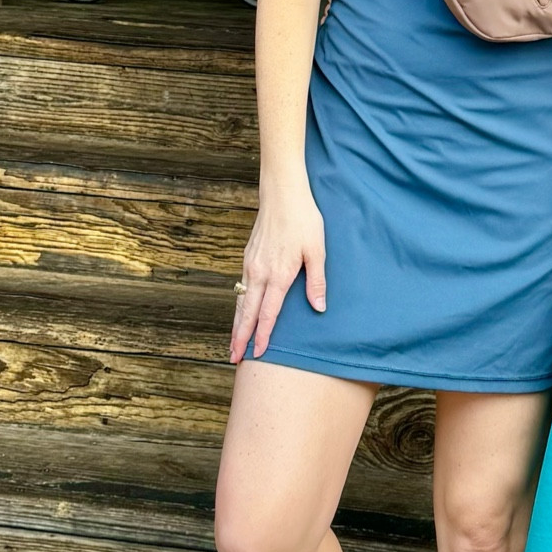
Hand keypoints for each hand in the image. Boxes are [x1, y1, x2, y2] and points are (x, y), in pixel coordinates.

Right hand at [230, 179, 326, 363]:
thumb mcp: (317, 250)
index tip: (258, 353)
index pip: (268, 314)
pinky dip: (238, 305)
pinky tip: (240, 313)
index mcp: (278, 275)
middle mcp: (259, 273)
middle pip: (247, 313)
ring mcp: (250, 265)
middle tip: (234, 358)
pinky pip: (240, 288)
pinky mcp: (248, 257)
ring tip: (233, 343)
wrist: (282, 194)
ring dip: (236, 323)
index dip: (263, 335)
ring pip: (240, 301)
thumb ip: (316, 281)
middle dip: (240, 337)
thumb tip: (319, 307)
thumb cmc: (304, 220)